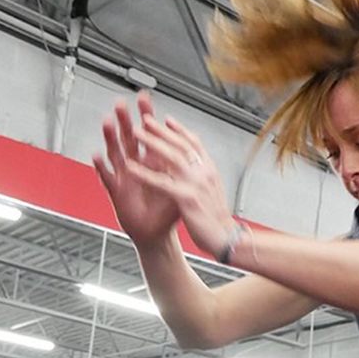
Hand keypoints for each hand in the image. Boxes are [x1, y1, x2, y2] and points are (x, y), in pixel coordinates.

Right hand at [93, 93, 179, 247]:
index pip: (149, 135)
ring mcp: (124, 177)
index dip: (146, 117)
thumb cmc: (165, 211)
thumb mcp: (179, 186)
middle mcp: (136, 166)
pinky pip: (108, 178)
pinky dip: (101, 167)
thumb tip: (195, 149)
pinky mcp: (117, 192)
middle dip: (125, 120)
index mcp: (153, 163)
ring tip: (108, 122)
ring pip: (116, 153)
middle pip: (129, 138)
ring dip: (111, 138)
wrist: (156, 233)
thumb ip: (183, 167)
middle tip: (122, 104)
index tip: (145, 98)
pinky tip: (96, 156)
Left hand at [121, 100, 235, 259]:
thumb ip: (204, 177)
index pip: (194, 143)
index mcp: (210, 171)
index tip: (167, 120)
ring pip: (171, 157)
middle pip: (181, 144)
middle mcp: (203, 173)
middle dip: (161, 130)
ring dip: (151, 142)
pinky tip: (131, 168)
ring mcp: (195, 184)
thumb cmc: (219, 220)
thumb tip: (197, 168)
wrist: (227, 238)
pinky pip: (160, 182)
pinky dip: (144, 174)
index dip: (179, 130)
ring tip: (136, 132)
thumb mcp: (214, 192)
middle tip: (146, 119)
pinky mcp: (186, 198)